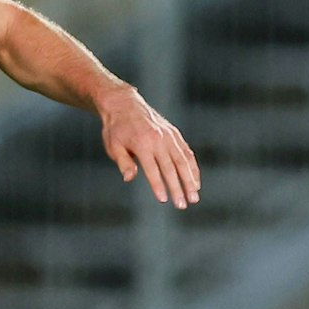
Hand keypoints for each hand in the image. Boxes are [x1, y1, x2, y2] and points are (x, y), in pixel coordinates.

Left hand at [100, 87, 200, 208]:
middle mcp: (159, 139)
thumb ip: (123, 162)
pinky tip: (195, 181)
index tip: (164, 200)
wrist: (124, 104)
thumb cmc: (116, 129)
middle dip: (178, 188)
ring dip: (190, 180)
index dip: (158, 186)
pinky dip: (192, 167)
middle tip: (183, 205)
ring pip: (183, 161)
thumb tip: (129, 178)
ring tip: (194, 197)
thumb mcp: (113, 146)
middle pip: (171, 167)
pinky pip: (187, 152)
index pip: (152, 170)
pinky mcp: (174, 134)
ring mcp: (169, 136)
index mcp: (142, 144)